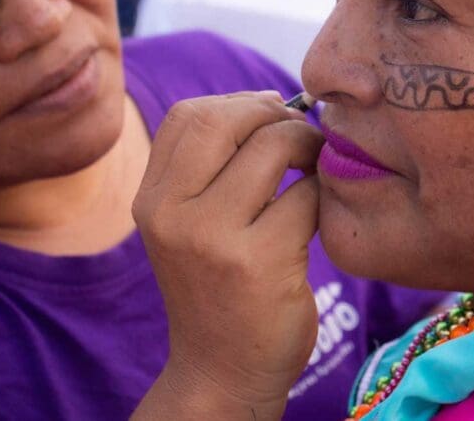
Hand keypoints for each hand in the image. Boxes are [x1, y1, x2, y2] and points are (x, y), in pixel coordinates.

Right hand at [132, 92, 322, 419]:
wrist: (222, 370)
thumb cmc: (220, 285)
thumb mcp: (191, 224)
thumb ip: (212, 166)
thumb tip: (274, 104)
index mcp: (152, 199)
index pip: (189, 115)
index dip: (239, 103)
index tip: (272, 115)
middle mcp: (171, 214)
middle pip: (227, 119)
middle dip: (277, 116)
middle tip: (303, 136)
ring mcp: (213, 237)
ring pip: (273, 148)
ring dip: (307, 147)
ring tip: (314, 168)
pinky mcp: (260, 260)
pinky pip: (306, 194)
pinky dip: (321, 194)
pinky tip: (318, 214)